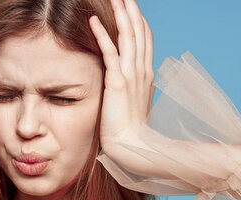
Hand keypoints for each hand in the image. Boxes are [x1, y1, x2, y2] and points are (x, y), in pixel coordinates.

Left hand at [89, 0, 154, 156]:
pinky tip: (94, 20)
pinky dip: (103, 35)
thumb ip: (133, 86)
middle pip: (139, 30)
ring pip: (128, 35)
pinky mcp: (118, 83)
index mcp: (146, 73)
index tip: (130, 5)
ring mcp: (132, 75)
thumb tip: (130, 81)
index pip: (145, 38)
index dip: (138, 19)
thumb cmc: (131, 129)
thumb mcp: (135, 102)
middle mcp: (142, 70)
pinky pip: (110, 53)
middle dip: (131, 8)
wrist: (132, 146)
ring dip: (120, 13)